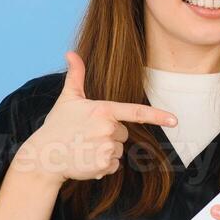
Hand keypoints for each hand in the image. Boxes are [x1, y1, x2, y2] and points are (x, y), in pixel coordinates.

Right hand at [16, 51, 176, 184]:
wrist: (44, 156)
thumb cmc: (57, 125)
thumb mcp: (67, 98)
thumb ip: (75, 75)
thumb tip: (71, 53)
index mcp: (103, 111)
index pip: (135, 112)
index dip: (158, 116)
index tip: (175, 120)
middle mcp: (107, 129)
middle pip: (123, 132)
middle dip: (109, 134)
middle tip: (87, 135)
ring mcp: (106, 149)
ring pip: (118, 149)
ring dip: (106, 150)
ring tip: (84, 148)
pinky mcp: (104, 166)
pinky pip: (114, 165)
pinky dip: (103, 165)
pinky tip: (86, 159)